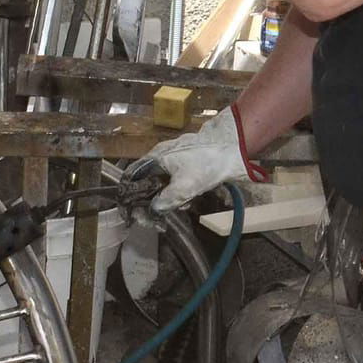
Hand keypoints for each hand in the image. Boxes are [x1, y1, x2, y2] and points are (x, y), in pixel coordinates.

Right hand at [132, 105, 268, 211]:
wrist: (233, 147)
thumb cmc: (205, 164)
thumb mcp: (183, 187)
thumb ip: (164, 200)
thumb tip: (152, 211)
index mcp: (155, 157)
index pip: (132, 175)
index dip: (130, 193)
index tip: (133, 210)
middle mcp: (161, 155)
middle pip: (147, 180)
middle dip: (151, 199)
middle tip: (157, 214)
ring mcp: (174, 157)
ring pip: (162, 181)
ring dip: (167, 196)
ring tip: (178, 206)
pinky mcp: (187, 161)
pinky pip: (175, 178)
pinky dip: (178, 190)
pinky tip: (188, 199)